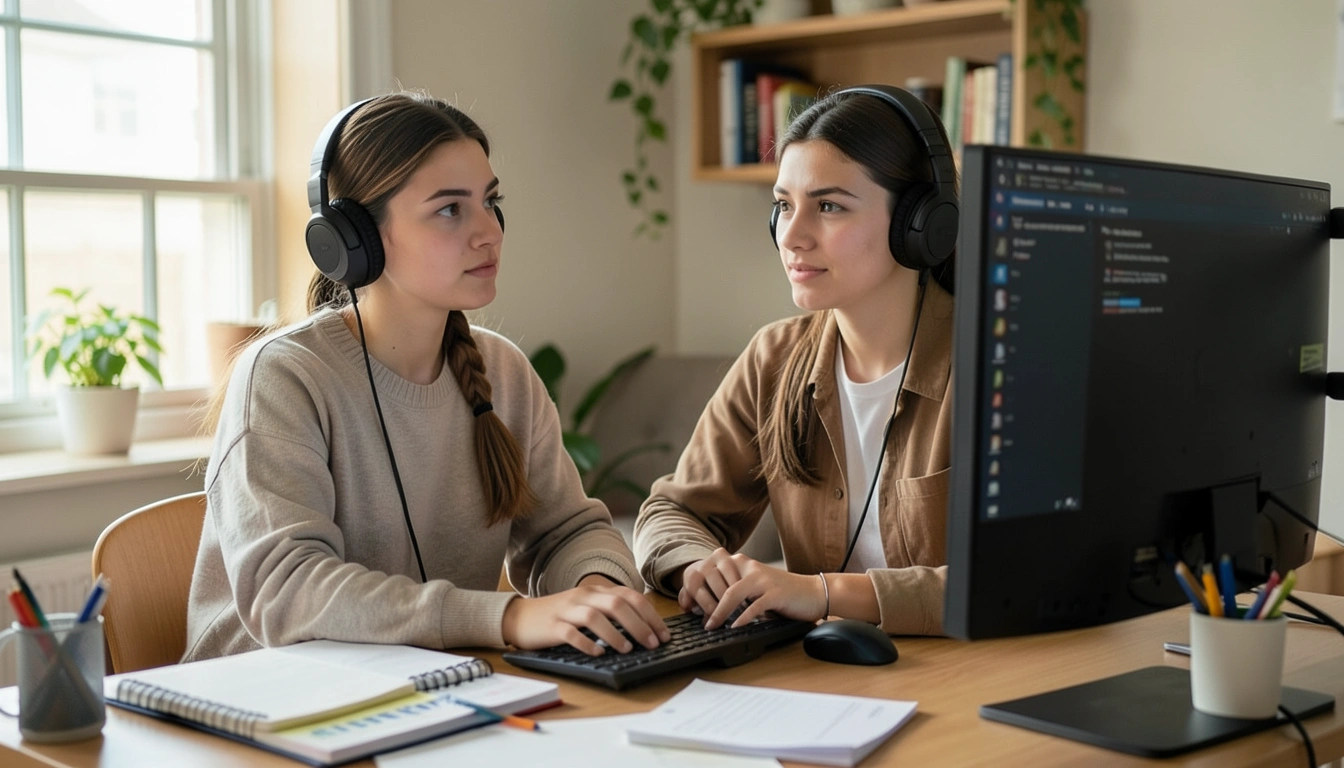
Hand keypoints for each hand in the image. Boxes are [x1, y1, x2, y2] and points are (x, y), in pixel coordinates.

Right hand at [501, 582, 669, 655]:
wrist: (520, 616)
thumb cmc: (560, 615)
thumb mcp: (588, 607)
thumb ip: (612, 612)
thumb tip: (645, 629)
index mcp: (596, 591)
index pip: (631, 597)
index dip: (650, 615)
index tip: (664, 634)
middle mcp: (584, 596)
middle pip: (617, 604)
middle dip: (639, 625)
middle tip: (653, 643)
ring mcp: (567, 610)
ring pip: (595, 616)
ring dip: (615, 633)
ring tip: (628, 649)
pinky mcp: (552, 626)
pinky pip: (571, 633)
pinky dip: (586, 643)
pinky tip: (598, 653)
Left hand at [680, 549, 825, 628]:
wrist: (813, 592)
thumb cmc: (781, 594)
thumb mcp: (754, 589)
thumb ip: (734, 594)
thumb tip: (706, 610)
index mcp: (742, 564)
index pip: (712, 573)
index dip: (698, 590)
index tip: (690, 608)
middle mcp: (750, 568)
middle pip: (719, 583)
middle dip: (706, 604)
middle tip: (701, 622)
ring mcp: (763, 580)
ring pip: (733, 593)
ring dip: (720, 612)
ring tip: (712, 626)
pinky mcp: (775, 593)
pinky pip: (754, 606)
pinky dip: (742, 618)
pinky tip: (735, 627)